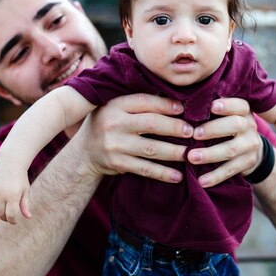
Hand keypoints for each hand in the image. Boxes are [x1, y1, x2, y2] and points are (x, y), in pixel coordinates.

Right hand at [0, 163, 30, 224]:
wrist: (10, 162)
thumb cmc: (20, 178)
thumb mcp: (25, 190)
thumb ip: (25, 204)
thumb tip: (28, 217)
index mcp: (13, 196)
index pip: (11, 215)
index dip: (12, 220)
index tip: (14, 221)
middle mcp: (0, 194)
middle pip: (0, 213)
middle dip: (3, 218)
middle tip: (6, 219)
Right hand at [77, 93, 192, 182]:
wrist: (83, 154)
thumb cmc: (107, 124)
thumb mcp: (115, 108)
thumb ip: (137, 103)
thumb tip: (173, 99)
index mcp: (115, 105)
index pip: (145, 102)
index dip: (166, 105)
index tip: (183, 109)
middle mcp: (114, 124)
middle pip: (152, 124)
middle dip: (175, 128)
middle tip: (192, 132)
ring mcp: (115, 145)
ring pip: (151, 149)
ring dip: (174, 152)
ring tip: (190, 153)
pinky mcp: (118, 164)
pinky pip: (145, 169)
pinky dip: (163, 173)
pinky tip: (178, 176)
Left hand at [187, 98, 261, 187]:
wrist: (250, 149)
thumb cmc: (226, 126)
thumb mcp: (225, 115)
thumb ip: (210, 111)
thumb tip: (181, 105)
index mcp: (242, 110)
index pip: (239, 104)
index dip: (227, 105)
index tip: (212, 107)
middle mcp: (249, 125)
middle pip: (235, 125)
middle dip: (213, 129)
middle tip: (194, 135)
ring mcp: (251, 144)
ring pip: (231, 149)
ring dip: (210, 154)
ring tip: (191, 158)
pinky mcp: (248, 162)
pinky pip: (231, 170)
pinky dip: (215, 176)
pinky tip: (201, 181)